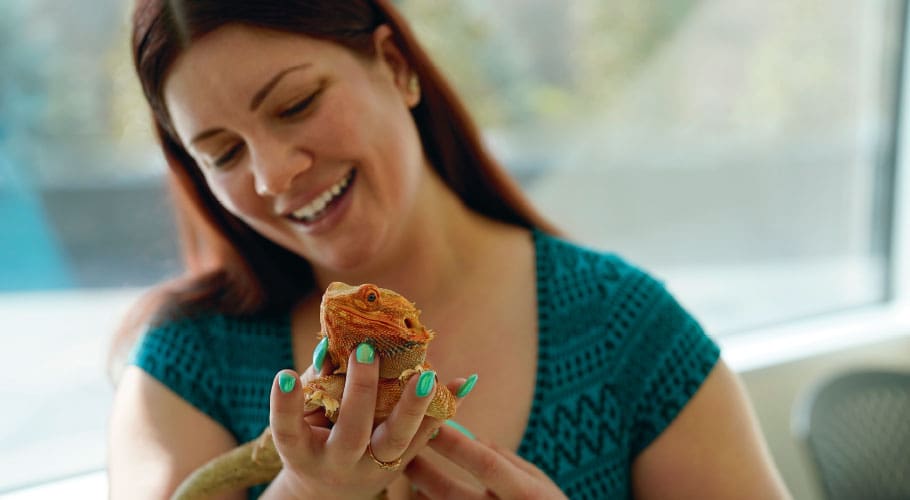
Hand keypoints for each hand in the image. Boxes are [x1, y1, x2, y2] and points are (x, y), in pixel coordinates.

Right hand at [263, 344, 471, 499]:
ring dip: (412, 406)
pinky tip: (463, 382)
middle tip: (365, 349)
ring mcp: (373, 467)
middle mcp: (337, 462)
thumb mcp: (303, 416)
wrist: (331, 488)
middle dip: (359, 391)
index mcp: (302, 451)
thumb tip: (333, 343)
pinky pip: (427, 435)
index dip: (284, 406)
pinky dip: (446, 408)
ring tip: (426, 375)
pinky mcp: (403, 463)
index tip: (284, 375)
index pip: (288, 430)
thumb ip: (316, 382)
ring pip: (395, 441)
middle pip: (350, 434)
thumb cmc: (313, 435)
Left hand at [406, 424, 567, 499]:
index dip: (455, 443)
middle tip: (402, 447)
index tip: (431, 421)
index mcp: (528, 496)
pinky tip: (421, 495)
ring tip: (408, 469)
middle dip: (423, 469)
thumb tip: (468, 434)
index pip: (485, 464)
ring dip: (420, 492)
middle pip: (452, 494)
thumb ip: (506, 460)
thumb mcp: (539, 483)